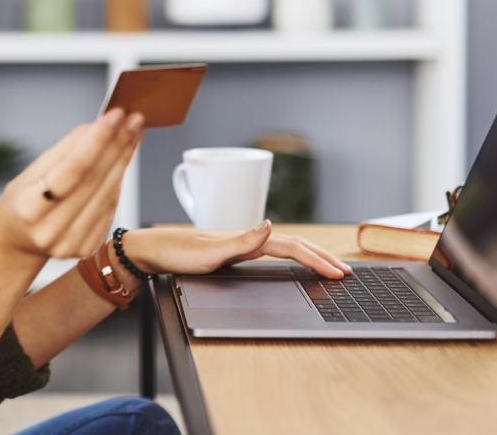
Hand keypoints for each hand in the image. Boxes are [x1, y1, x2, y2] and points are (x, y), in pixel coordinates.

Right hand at [0, 107, 145, 262]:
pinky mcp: (86, 248)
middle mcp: (50, 230)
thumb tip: (96, 127)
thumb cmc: (22, 201)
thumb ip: (64, 150)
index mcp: (30, 208)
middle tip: (133, 119)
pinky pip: (109, 208)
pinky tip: (123, 160)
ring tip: (133, 133)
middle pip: (94, 180)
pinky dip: (118, 181)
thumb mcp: (31, 171)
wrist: (17, 242)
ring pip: (107, 194)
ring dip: (124, 160)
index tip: (115, 116)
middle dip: (117, 145)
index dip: (98, 140)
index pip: (73, 168)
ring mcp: (70, 243)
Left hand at [125, 223, 354, 279]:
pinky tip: (291, 259)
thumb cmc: (175, 253)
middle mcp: (245, 237)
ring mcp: (240, 243)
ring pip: (284, 246)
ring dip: (309, 254)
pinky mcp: (232, 249)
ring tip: (328, 263)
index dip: (317, 259)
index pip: (291, 247)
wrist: (150, 250)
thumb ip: (241, 241)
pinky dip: (290, 255)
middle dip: (321, 256)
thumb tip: (272, 225)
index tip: (339, 272)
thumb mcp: (208, 253)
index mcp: (245, 238)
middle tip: (346, 270)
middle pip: (293, 244)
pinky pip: (271, 251)